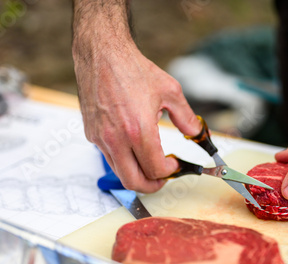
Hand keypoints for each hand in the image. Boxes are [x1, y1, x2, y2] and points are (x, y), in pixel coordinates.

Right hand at [73, 35, 200, 192]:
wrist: (101, 54)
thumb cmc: (133, 69)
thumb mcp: (170, 91)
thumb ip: (186, 118)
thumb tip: (195, 133)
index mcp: (138, 131)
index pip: (155, 169)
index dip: (170, 172)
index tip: (176, 164)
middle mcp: (116, 139)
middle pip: (134, 182)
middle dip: (152, 186)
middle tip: (163, 178)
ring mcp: (101, 138)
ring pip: (120, 172)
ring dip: (137, 174)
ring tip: (150, 164)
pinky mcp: (91, 134)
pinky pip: (109, 157)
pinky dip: (123, 160)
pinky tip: (134, 147)